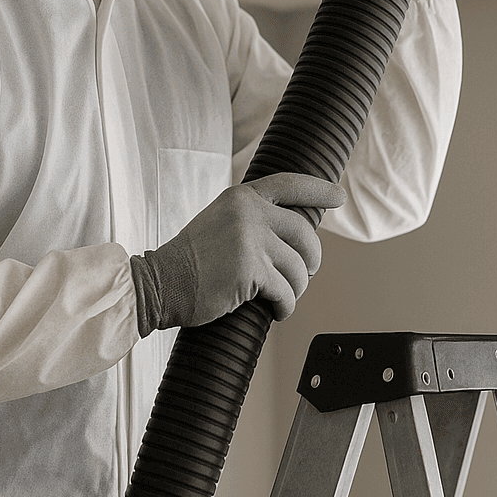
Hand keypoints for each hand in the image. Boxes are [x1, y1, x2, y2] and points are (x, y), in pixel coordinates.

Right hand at [129, 173, 343, 334]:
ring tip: (283, 297)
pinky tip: (278, 312)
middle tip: (307, 272)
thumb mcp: (220, 222)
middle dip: (311, 258)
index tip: (338, 196)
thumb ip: (252, 220)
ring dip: (296, 288)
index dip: (318, 190)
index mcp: (242, 197)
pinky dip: (286, 307)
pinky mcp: (250, 271)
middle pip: (304, 233)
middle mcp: (249, 212)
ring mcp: (250, 240)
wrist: (159, 283)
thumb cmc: (190, 261)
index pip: (289, 184)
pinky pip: (286, 292)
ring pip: (298, 268)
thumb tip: (292, 237)